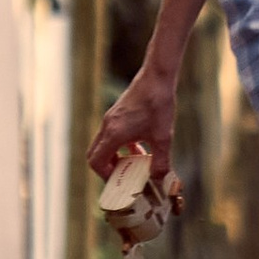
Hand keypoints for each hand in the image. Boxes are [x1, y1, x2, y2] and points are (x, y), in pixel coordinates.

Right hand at [86, 62, 183, 207]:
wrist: (158, 76)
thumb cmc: (158, 104)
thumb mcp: (163, 137)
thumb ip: (161, 161)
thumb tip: (161, 181)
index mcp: (114, 134)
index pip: (96, 162)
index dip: (105, 176)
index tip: (121, 181)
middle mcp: (108, 126)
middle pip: (96, 154)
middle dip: (108, 168)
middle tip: (125, 176)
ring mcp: (112, 118)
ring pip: (105, 144)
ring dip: (117, 156)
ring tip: (136, 163)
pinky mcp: (119, 112)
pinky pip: (113, 134)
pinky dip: (123, 144)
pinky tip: (142, 145)